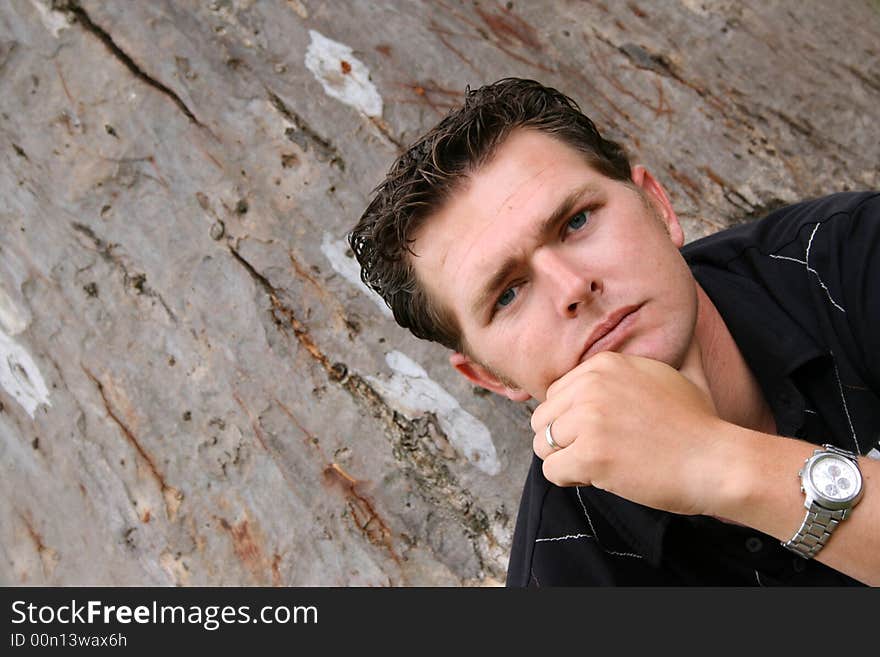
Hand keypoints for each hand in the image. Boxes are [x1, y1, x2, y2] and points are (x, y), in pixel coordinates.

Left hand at [531, 341, 726, 515]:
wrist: (719, 462)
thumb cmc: (701, 425)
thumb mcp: (679, 375)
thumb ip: (663, 356)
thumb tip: (686, 329)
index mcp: (604, 364)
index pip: (556, 394)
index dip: (575, 419)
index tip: (607, 429)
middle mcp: (592, 385)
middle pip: (543, 418)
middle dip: (566, 440)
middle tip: (604, 450)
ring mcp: (589, 418)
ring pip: (542, 445)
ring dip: (567, 461)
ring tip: (604, 463)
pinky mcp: (590, 453)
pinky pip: (552, 471)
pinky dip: (571, 480)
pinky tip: (603, 476)